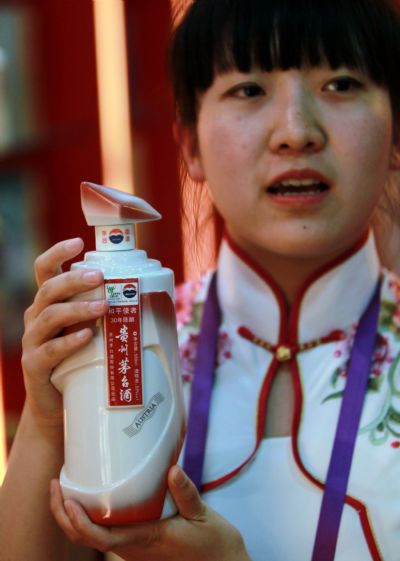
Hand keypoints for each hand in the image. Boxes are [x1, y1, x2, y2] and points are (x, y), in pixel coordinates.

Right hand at [21, 238, 107, 432]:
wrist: (57, 406)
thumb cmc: (79, 361)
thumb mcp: (88, 330)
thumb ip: (101, 312)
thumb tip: (147, 295)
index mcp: (48, 304)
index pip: (44, 270)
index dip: (57, 254)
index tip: (78, 242)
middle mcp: (36, 318)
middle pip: (49, 289)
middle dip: (74, 279)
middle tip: (100, 276)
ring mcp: (33, 342)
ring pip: (50, 316)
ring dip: (78, 308)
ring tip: (104, 306)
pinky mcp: (35, 366)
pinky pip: (50, 350)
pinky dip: (70, 342)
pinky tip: (88, 336)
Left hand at [50, 465, 250, 560]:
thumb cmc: (213, 545)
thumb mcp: (203, 516)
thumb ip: (186, 493)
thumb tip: (171, 469)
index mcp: (145, 541)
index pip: (101, 537)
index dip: (78, 520)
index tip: (67, 497)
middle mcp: (133, 548)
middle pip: (86, 539)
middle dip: (64, 515)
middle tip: (56, 485)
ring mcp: (133, 549)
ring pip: (91, 538)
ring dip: (72, 517)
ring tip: (66, 488)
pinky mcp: (138, 545)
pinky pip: (104, 535)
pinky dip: (88, 518)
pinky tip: (92, 498)